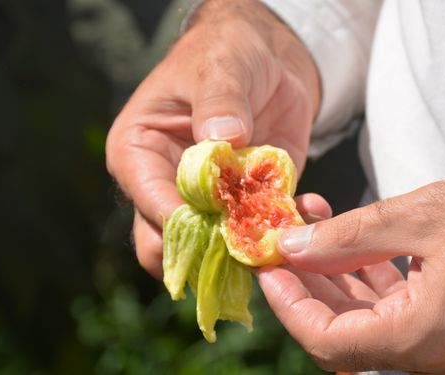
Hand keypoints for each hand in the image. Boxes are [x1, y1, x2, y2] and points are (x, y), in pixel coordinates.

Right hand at [105, 0, 321, 277]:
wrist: (268, 59)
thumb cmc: (226, 53)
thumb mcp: (219, 67)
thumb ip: (219, 100)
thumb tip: (221, 138)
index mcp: (138, 153)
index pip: (147, 198)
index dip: (179, 217)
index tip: (218, 218)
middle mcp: (166, 185)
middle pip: (168, 243)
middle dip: (204, 252)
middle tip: (243, 243)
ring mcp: (208, 201)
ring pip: (213, 251)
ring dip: (245, 250)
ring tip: (278, 233)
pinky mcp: (247, 204)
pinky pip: (258, 234)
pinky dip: (281, 231)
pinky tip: (306, 210)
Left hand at [258, 170, 444, 373]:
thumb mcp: (419, 215)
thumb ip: (345, 238)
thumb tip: (291, 246)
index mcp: (424, 340)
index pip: (327, 342)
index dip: (288, 305)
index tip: (269, 268)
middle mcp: (438, 360)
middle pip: (346, 334)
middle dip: (309, 285)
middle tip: (287, 241)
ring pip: (373, 323)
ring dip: (340, 277)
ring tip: (317, 226)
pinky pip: (405, 315)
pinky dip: (376, 281)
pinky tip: (358, 241)